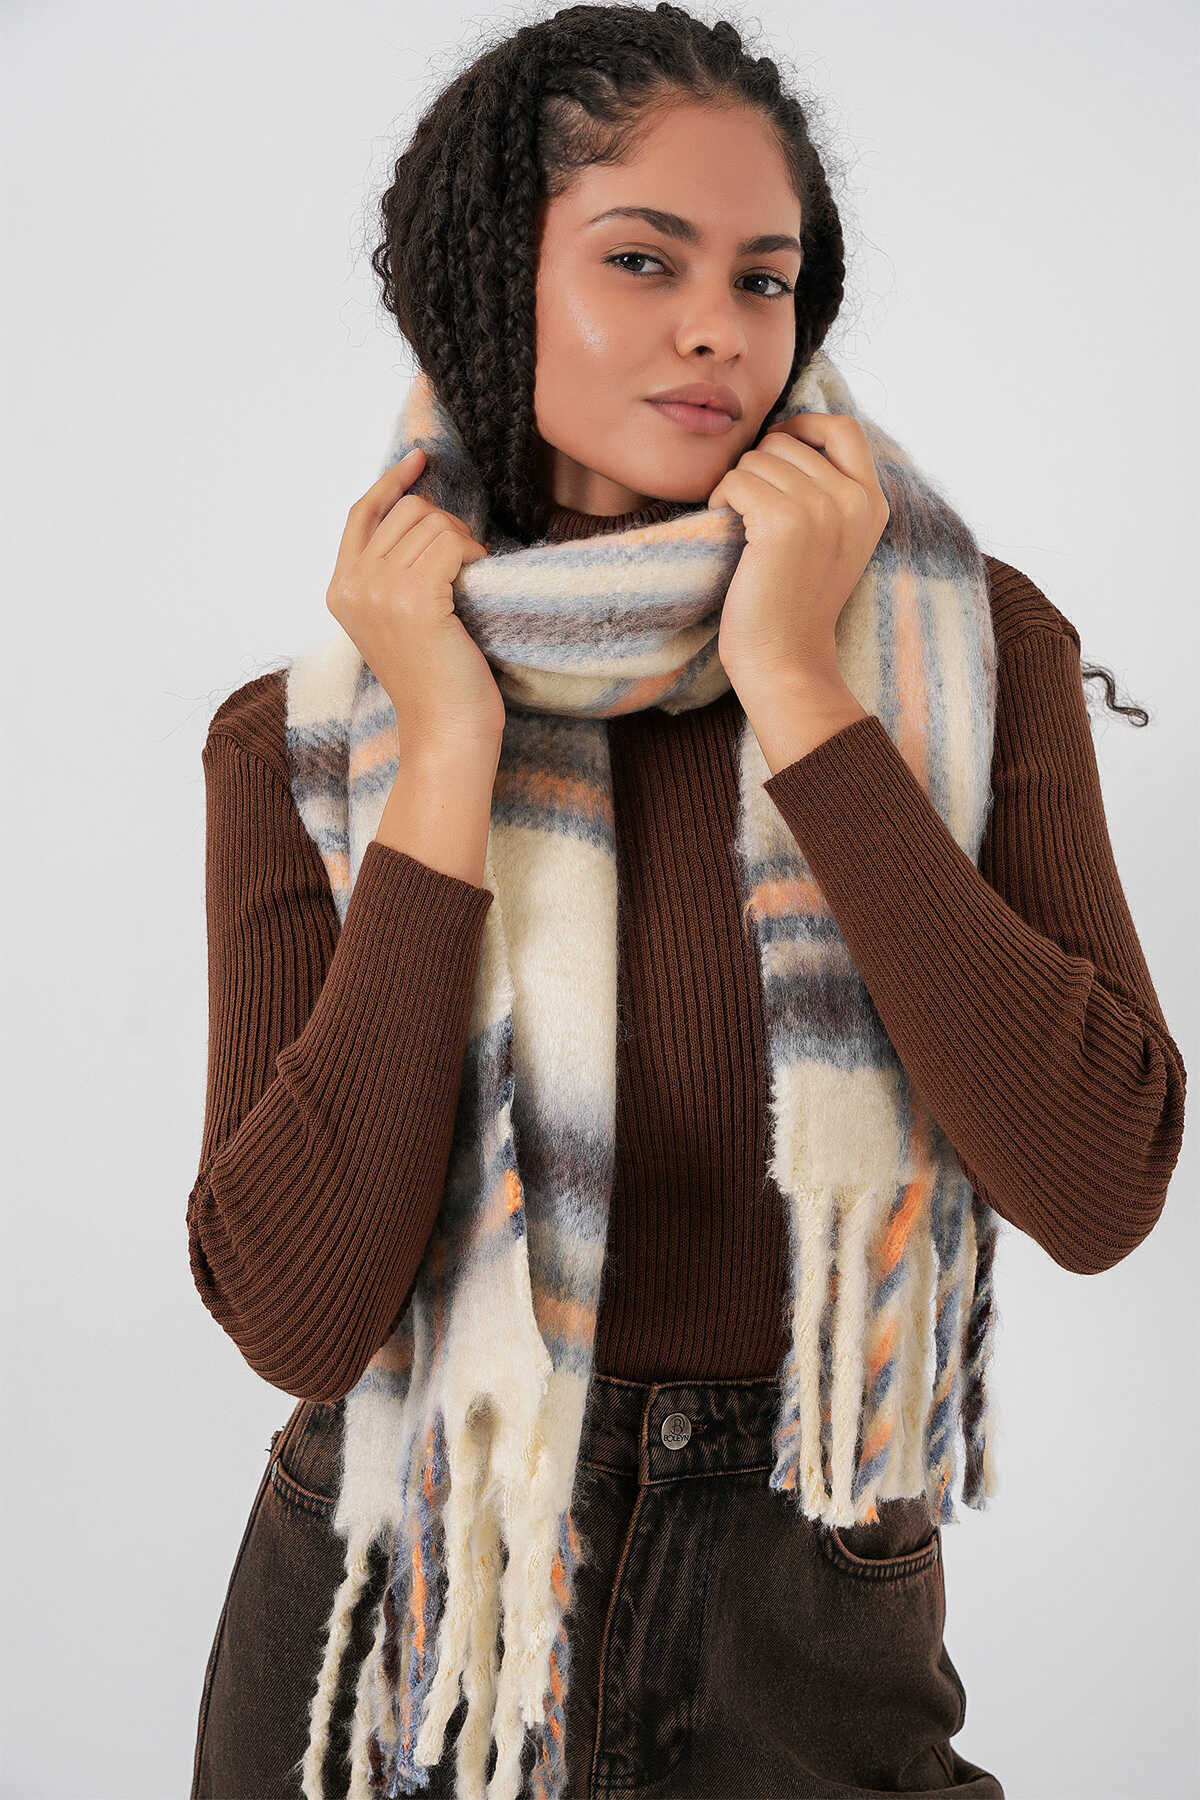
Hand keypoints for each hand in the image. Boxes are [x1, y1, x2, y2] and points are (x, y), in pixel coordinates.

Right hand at [325, 446, 505, 755]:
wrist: (445, 731)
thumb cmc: (436, 680)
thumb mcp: (399, 619)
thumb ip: (393, 572)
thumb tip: (423, 512)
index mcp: (340, 589)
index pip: (362, 514)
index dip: (391, 482)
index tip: (420, 460)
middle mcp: (351, 584)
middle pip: (405, 510)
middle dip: (445, 526)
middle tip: (466, 563)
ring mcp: (379, 589)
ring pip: (431, 522)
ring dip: (464, 543)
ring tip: (471, 581)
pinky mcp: (414, 597)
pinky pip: (452, 543)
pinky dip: (474, 555)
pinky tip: (478, 582)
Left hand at [707, 411, 889, 688]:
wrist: (787, 660)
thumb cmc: (795, 603)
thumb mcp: (833, 540)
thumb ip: (829, 490)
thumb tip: (785, 434)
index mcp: (873, 503)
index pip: (843, 428)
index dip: (803, 426)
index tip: (776, 452)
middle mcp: (854, 499)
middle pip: (787, 441)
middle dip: (758, 468)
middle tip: (750, 511)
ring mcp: (821, 508)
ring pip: (758, 458)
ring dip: (737, 486)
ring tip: (741, 526)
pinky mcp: (783, 521)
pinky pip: (737, 479)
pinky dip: (720, 499)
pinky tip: (727, 530)